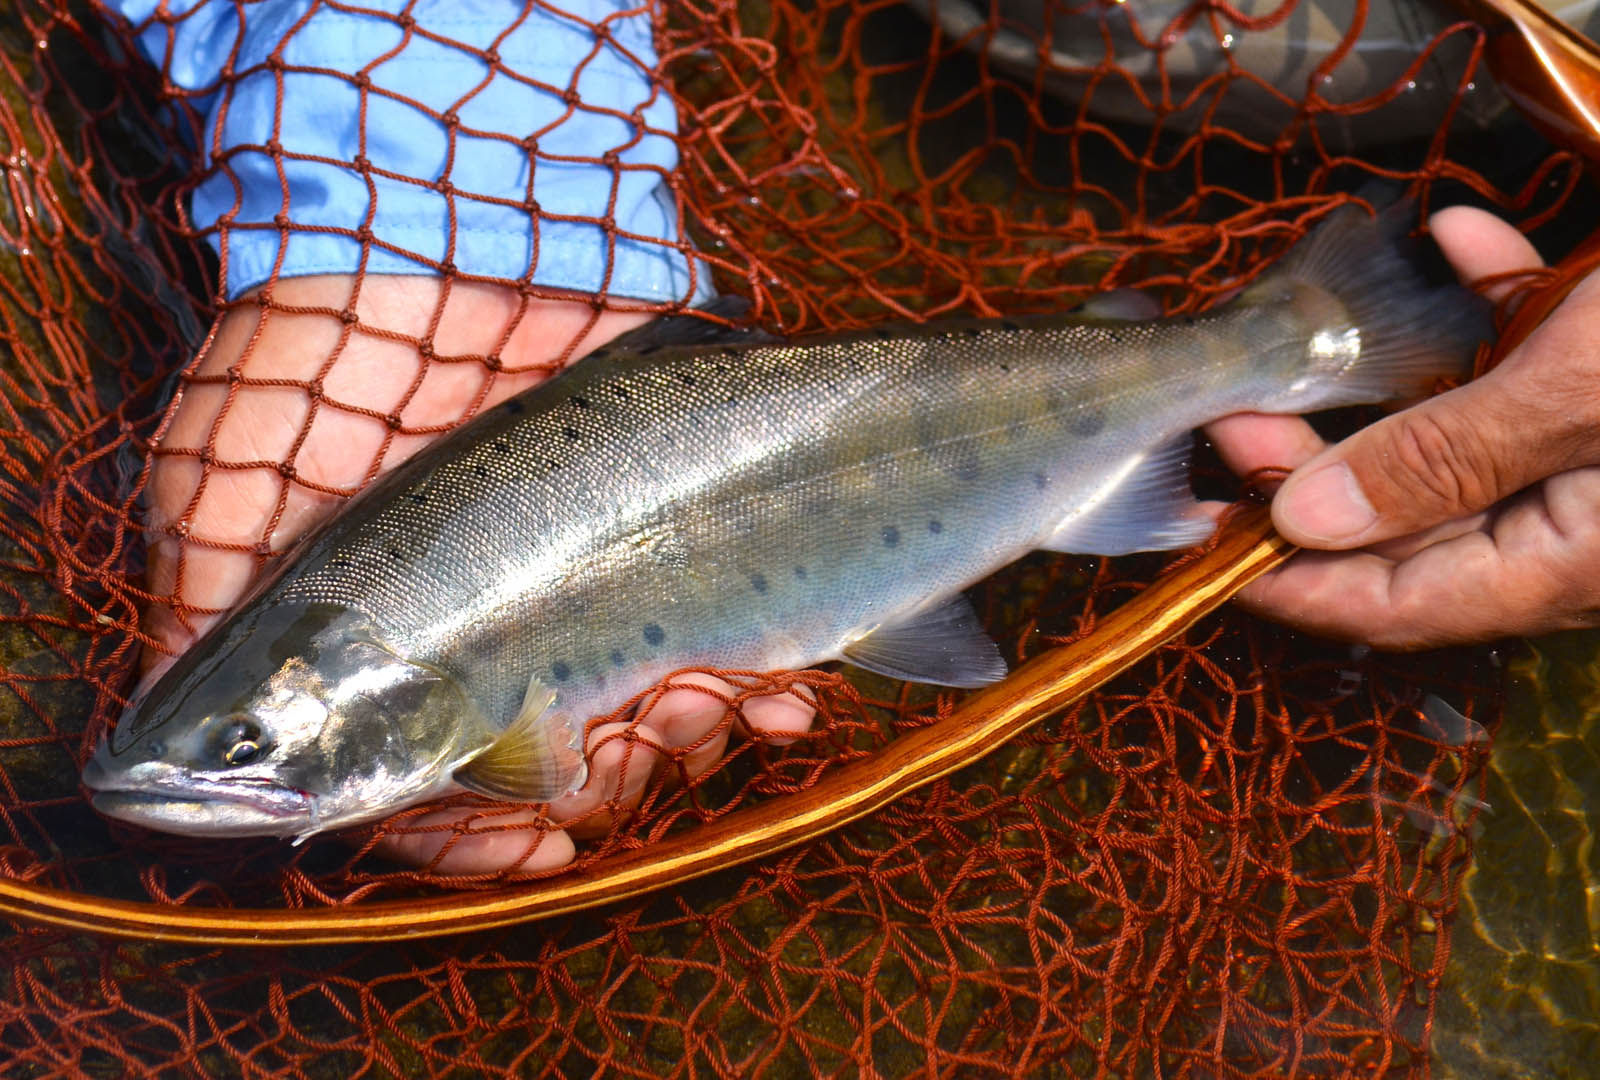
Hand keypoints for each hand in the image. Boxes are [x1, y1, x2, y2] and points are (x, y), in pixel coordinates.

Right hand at [143, 275, 815, 872]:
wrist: (461, 217)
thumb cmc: (331, 349)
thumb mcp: (226, 477)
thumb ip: (212, 607)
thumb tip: (183, 764)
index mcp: (395, 642)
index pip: (431, 786)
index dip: (471, 838)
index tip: (530, 853)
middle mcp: (497, 624)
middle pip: (561, 765)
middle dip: (607, 781)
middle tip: (639, 754)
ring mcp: (595, 581)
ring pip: (656, 722)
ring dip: (697, 740)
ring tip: (729, 706)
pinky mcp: (678, 534)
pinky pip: (736, 647)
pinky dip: (769, 688)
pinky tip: (794, 700)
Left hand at [1208, 206, 1599, 648]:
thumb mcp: (1579, 391)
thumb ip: (1443, 458)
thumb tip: (1303, 517)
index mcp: (1567, 560)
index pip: (1395, 603)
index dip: (1289, 581)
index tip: (1202, 542)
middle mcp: (1576, 522)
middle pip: (1411, 521)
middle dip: (1311, 467)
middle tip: (1230, 415)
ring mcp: (1598, 447)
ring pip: (1462, 437)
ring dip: (1386, 385)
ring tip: (1299, 345)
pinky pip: (1537, 356)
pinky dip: (1494, 301)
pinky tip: (1458, 240)